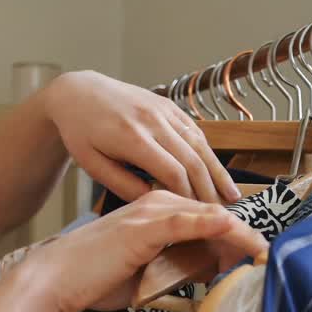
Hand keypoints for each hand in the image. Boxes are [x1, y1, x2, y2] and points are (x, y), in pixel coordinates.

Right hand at [26, 191, 265, 311]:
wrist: (55, 281)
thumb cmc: (93, 279)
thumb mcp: (145, 274)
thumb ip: (176, 268)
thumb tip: (208, 272)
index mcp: (157, 212)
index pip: (209, 221)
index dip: (237, 239)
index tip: (258, 258)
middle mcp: (158, 204)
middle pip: (216, 217)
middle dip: (245, 240)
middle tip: (265, 262)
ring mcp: (153, 211)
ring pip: (211, 218)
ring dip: (242, 238)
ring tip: (263, 257)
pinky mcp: (148, 225)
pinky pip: (194, 223)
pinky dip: (223, 231)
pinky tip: (245, 242)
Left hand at [40, 71, 239, 203]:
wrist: (78, 93)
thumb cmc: (82, 134)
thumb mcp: (93, 165)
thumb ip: (124, 186)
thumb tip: (156, 202)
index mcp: (133, 138)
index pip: (173, 173)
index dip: (188, 197)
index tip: (197, 217)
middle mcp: (153, 121)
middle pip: (192, 160)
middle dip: (209, 189)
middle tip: (222, 214)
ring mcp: (164, 110)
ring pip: (200, 144)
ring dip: (218, 172)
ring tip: (232, 196)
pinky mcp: (169, 106)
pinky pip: (195, 131)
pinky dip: (209, 152)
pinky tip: (218, 171)